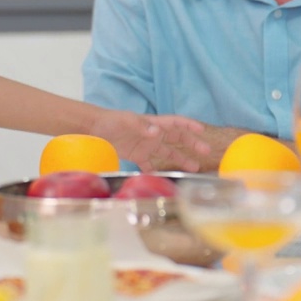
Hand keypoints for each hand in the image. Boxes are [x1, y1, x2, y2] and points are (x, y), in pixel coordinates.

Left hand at [90, 110, 210, 172]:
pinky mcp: (136, 155)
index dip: (188, 125)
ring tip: (194, 167)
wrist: (94, 129)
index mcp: (153, 123)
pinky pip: (149, 164)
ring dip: (181, 158)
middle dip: (191, 144)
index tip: (202, 130)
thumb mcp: (127, 122)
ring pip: (168, 152)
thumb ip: (143, 127)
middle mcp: (152, 134)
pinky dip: (156, 171)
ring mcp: (146, 145)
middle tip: (206, 151)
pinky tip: (163, 179)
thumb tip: (157, 132)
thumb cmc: (111, 121)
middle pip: (177, 138)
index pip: (175, 123)